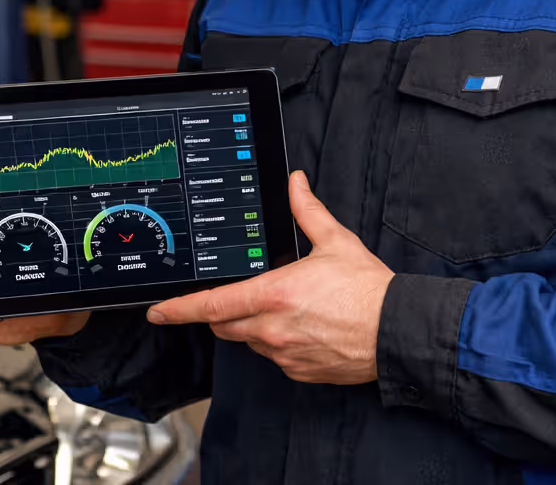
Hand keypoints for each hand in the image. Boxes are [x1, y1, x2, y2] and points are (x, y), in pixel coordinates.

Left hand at [145, 171, 393, 383]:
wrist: (398, 331)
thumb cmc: (369, 290)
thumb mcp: (335, 241)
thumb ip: (307, 211)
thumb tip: (295, 184)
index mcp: (272, 294)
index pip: (211, 305)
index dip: (179, 309)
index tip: (158, 312)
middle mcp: (271, 328)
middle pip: (223, 325)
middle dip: (219, 313)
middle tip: (230, 298)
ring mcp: (284, 354)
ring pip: (249, 341)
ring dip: (251, 326)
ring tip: (282, 308)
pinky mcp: (299, 371)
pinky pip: (274, 357)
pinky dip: (276, 342)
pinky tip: (301, 327)